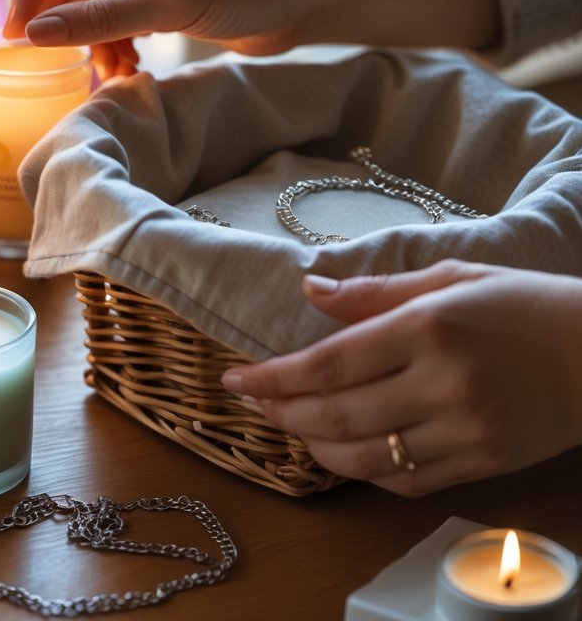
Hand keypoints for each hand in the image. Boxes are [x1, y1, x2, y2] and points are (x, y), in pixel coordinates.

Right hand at [3, 0, 500, 76]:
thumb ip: (103, 18)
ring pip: (88, 2)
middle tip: (49, 61)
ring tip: (105, 70)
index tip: (17, 33)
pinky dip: (112, 44)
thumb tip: (37, 35)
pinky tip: (126, 68)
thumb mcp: (173, 2)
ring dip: (88, 38)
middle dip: (58, 18)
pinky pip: (113, 18)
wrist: (310, 1)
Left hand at [220, 260, 581, 495]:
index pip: (329, 363)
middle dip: (281, 412)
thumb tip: (309, 290)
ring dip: (312, 447)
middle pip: (335, 414)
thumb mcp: (450, 278)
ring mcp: (464, 430)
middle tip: (251, 403)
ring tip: (288, 426)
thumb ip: (374, 290)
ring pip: (363, 456)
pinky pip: (405, 481)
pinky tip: (340, 452)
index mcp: (428, 328)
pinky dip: (362, 471)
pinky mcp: (482, 463)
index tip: (237, 379)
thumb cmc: (522, 305)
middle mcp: (442, 383)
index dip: (274, 377)